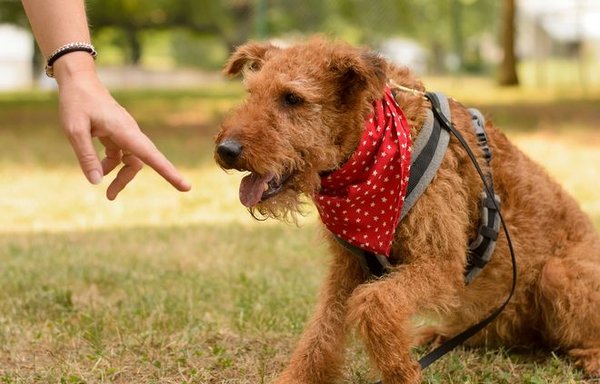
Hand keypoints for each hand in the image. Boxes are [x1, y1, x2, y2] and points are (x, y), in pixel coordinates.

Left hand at [54, 53, 190, 199]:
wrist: (78, 79)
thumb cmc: (76, 102)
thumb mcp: (74, 130)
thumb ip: (86, 156)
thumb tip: (97, 182)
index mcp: (125, 131)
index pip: (152, 156)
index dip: (169, 173)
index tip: (186, 187)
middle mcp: (130, 133)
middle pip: (139, 162)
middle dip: (127, 180)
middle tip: (109, 197)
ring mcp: (125, 133)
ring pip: (131, 160)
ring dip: (119, 175)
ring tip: (104, 189)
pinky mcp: (118, 133)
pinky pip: (121, 154)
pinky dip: (111, 163)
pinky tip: (98, 167)